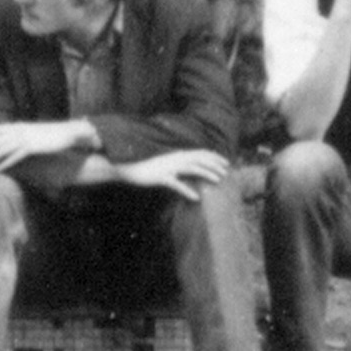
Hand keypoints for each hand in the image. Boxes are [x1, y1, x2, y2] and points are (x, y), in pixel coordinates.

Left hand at [0, 122, 92, 171]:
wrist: (67, 133)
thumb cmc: (50, 134)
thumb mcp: (32, 131)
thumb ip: (20, 133)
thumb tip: (9, 138)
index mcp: (18, 126)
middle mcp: (19, 130)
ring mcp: (26, 139)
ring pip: (3, 148)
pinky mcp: (33, 147)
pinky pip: (16, 156)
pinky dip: (6, 162)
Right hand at [113, 150, 229, 201]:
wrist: (125, 166)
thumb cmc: (143, 165)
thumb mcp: (162, 164)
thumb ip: (175, 165)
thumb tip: (186, 170)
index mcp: (175, 154)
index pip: (199, 152)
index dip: (213, 156)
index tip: (225, 162)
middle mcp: (174, 158)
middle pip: (199, 159)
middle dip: (214, 164)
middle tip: (226, 172)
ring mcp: (167, 167)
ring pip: (192, 168)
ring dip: (206, 173)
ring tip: (218, 180)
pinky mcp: (160, 177)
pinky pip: (176, 184)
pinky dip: (187, 190)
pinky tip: (196, 198)